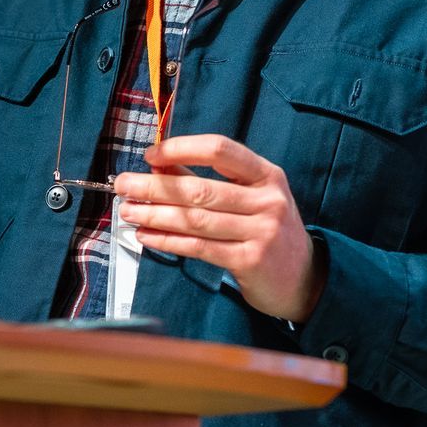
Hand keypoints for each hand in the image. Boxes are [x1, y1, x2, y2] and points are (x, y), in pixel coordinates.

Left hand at [113, 134, 326, 322]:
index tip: (150, 154)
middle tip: (123, 185)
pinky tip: (146, 235)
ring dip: (154, 214)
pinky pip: (199, 248)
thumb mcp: (247, 196)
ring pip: (196, 219)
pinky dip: (168, 241)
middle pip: (200, 189)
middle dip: (154, 186)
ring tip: (128, 211)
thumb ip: (204, 178)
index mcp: (266, 174)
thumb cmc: (265, 229)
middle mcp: (268, 200)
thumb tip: (157, 164)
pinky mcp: (250, 261)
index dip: (181, 148)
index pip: (220, 150)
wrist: (303, 278)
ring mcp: (262, 232)